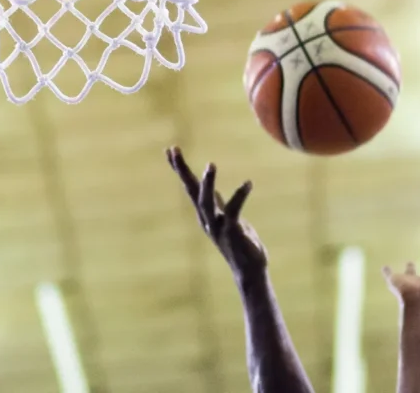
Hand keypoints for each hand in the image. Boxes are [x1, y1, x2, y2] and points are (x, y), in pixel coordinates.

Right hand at [166, 147, 266, 279]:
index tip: (171, 149)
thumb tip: (211, 191)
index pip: (190, 187)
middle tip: (174, 150)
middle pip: (191, 191)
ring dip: (207, 183)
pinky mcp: (232, 233)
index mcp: (205, 214)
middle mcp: (207, 219)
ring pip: (206, 202)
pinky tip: (248, 183)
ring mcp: (217, 227)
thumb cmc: (240, 244)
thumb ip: (218, 206)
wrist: (249, 271)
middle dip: (182, 170)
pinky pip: (234, 211)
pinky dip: (240, 196)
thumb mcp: (227, 219)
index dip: (181, 169)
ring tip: (210, 165)